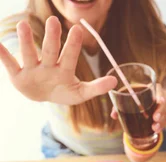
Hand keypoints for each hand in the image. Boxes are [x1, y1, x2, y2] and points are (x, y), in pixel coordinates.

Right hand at [0, 16, 115, 104]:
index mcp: (65, 70)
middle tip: (54, 20)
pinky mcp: (18, 76)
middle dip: (53, 38)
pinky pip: (9, 63)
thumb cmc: (64, 92)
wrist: (44, 97)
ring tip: (24, 24)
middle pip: (51, 51)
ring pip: (29, 54)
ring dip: (26, 41)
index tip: (77, 28)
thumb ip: (97, 88)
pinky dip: (2, 54)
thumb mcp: (81, 93)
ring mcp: (33, 69)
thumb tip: (115, 81)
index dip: (73, 44)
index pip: (70, 56)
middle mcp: (48, 66)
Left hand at [111, 84, 165, 133]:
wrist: (139, 102)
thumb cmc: (132, 97)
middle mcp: (160, 96)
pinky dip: (161, 126)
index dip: (161, 94)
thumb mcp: (125, 98)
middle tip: (155, 118)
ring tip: (154, 127)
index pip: (159, 89)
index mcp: (151, 88)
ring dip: (161, 121)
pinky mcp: (164, 114)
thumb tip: (114, 115)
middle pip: (165, 102)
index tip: (159, 101)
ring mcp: (164, 106)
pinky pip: (165, 120)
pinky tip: (156, 130)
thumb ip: (118, 105)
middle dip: (161, 111)